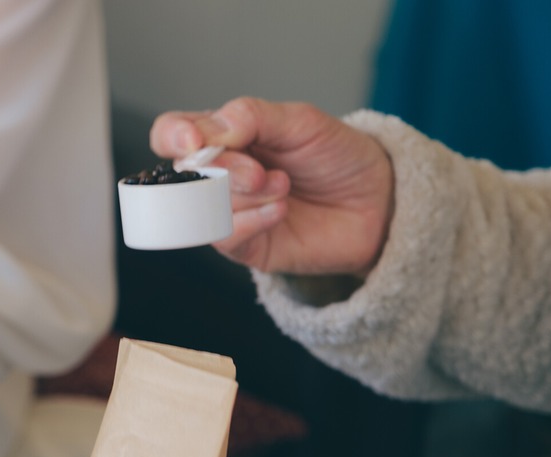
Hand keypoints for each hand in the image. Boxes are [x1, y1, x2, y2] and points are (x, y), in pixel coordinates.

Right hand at [149, 97, 394, 276]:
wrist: (378, 201)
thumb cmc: (337, 155)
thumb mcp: (300, 121)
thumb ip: (251, 117)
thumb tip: (205, 133)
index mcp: (223, 137)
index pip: (172, 134)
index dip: (173, 137)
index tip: (193, 142)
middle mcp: (217, 174)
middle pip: (184, 173)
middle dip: (223, 171)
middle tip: (262, 173)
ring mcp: (227, 211)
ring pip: (203, 206)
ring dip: (246, 197)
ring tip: (283, 188)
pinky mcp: (243, 245)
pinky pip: (224, 237)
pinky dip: (252, 220)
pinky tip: (280, 212)